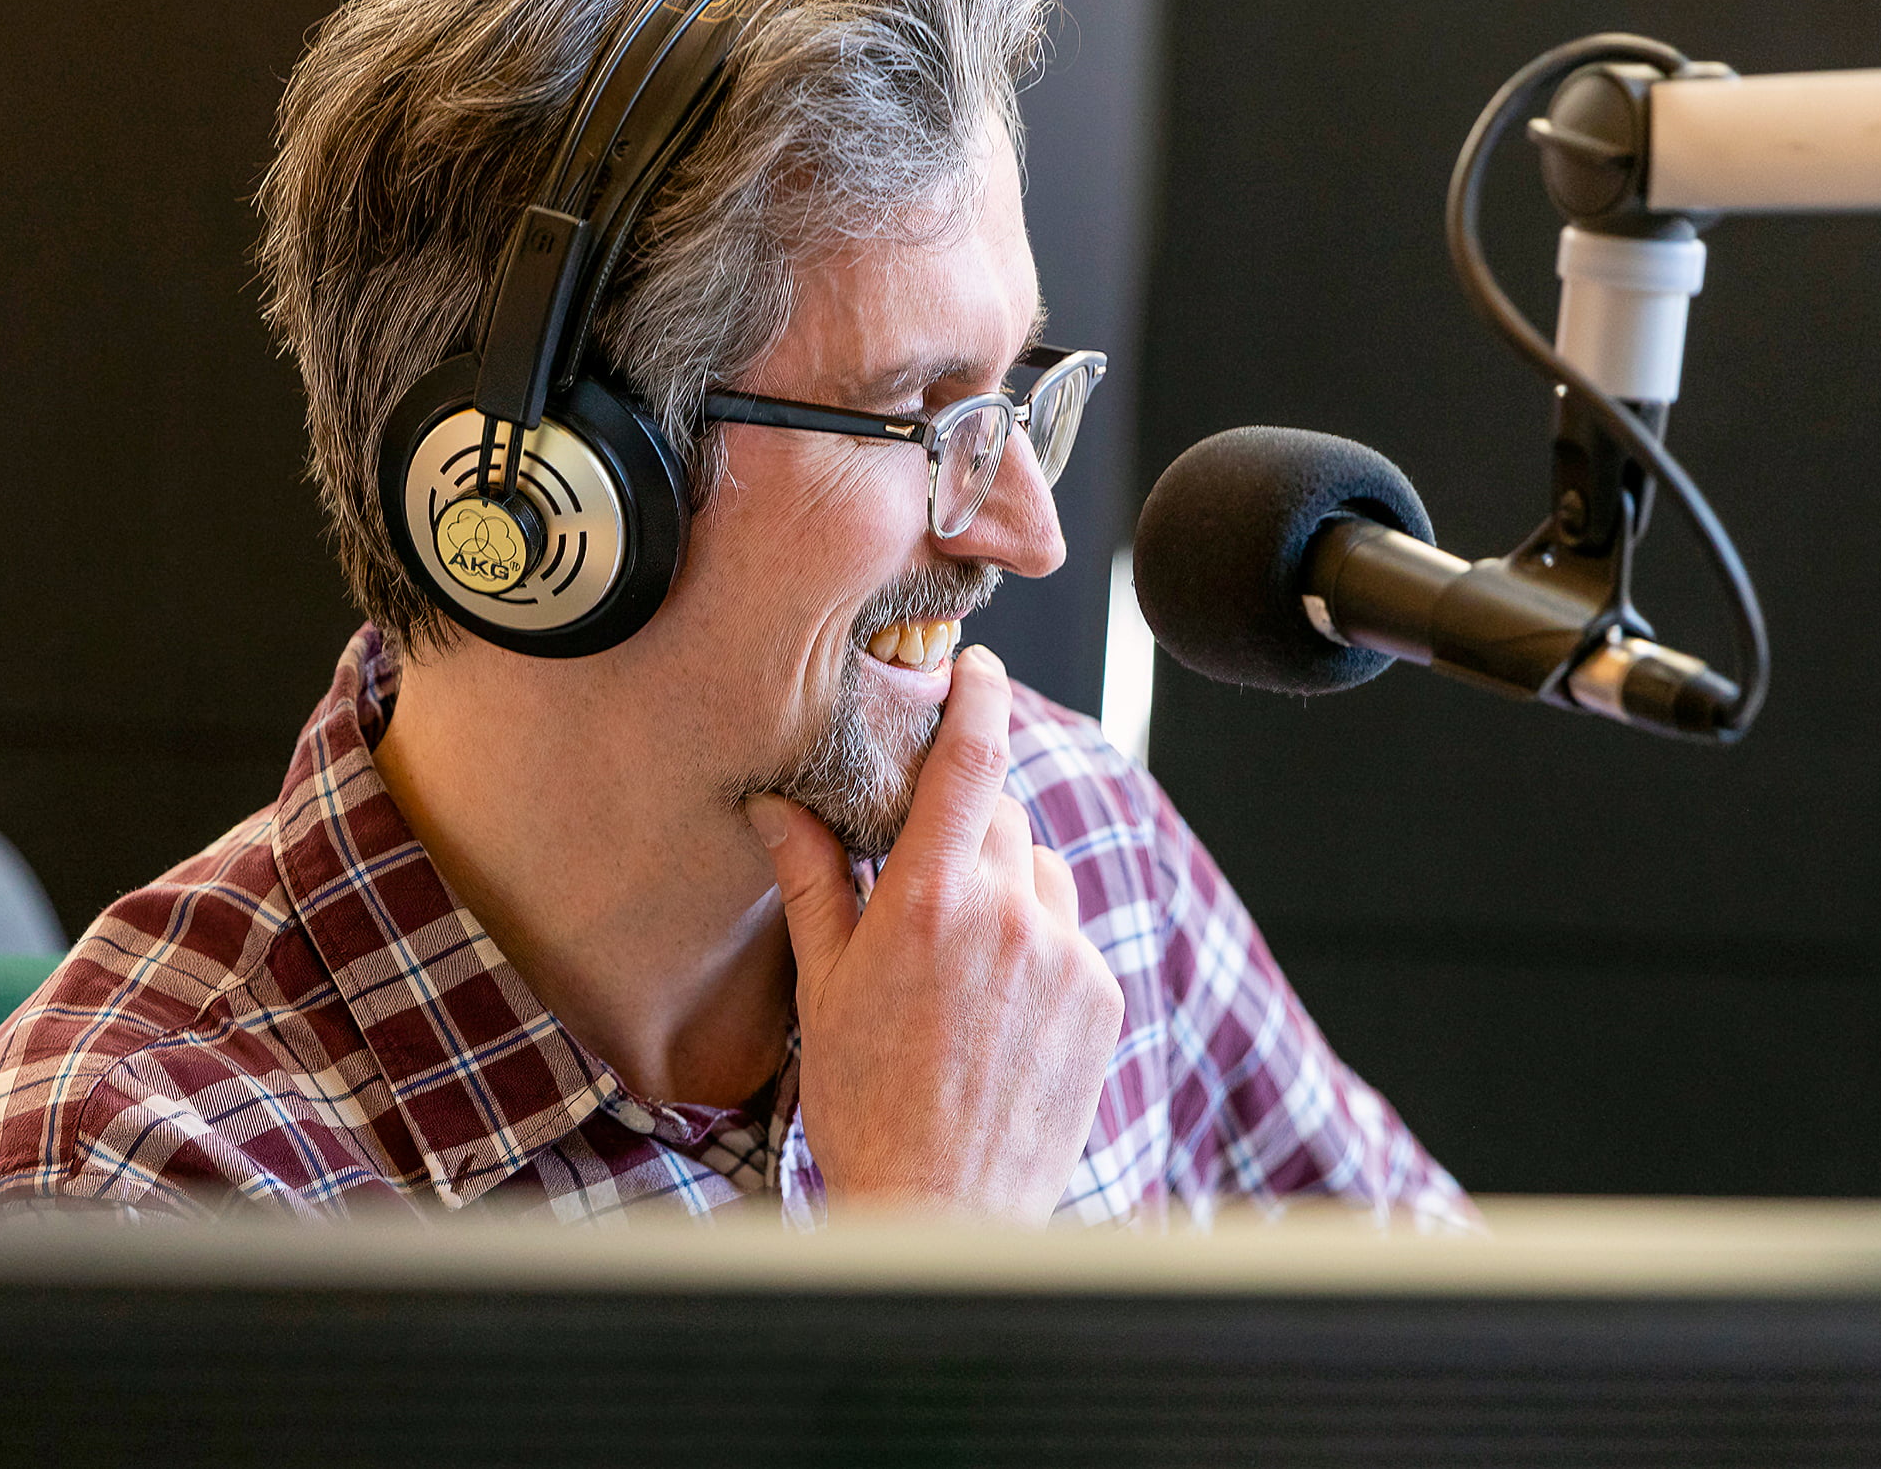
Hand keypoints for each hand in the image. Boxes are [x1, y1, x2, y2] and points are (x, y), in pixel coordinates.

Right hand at [748, 644, 1123, 1224]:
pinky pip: (1072, 937)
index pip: (971, 760)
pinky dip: (1040, 948)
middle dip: (967, 830)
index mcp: (930, 899)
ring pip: (1043, 875)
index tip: (979, 669)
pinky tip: (998, 1010)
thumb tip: (777, 803)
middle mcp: (1009, 914)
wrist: (944, 1210)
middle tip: (925, 885)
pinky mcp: (1103, 997)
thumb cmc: (866, 1102)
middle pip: (1003, 816)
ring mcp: (1065, 956)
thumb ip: (814, 879)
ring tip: (960, 968)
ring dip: (1009, 890)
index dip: (980, 697)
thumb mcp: (825, 982)